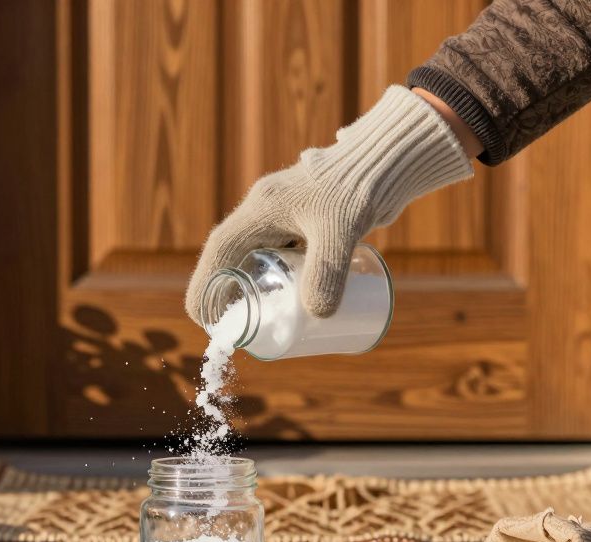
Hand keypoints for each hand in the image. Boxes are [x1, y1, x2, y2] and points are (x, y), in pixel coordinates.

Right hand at [184, 86, 473, 322]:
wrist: (385, 161)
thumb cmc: (357, 188)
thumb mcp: (341, 231)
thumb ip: (328, 272)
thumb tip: (317, 317)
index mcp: (260, 210)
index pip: (219, 250)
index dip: (205, 287)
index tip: (204, 321)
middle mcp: (265, 213)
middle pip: (231, 257)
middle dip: (226, 295)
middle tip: (234, 331)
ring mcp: (285, 218)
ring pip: (256, 258)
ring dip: (251, 289)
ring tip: (259, 323)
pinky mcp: (305, 223)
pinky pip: (281, 256)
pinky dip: (279, 281)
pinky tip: (291, 302)